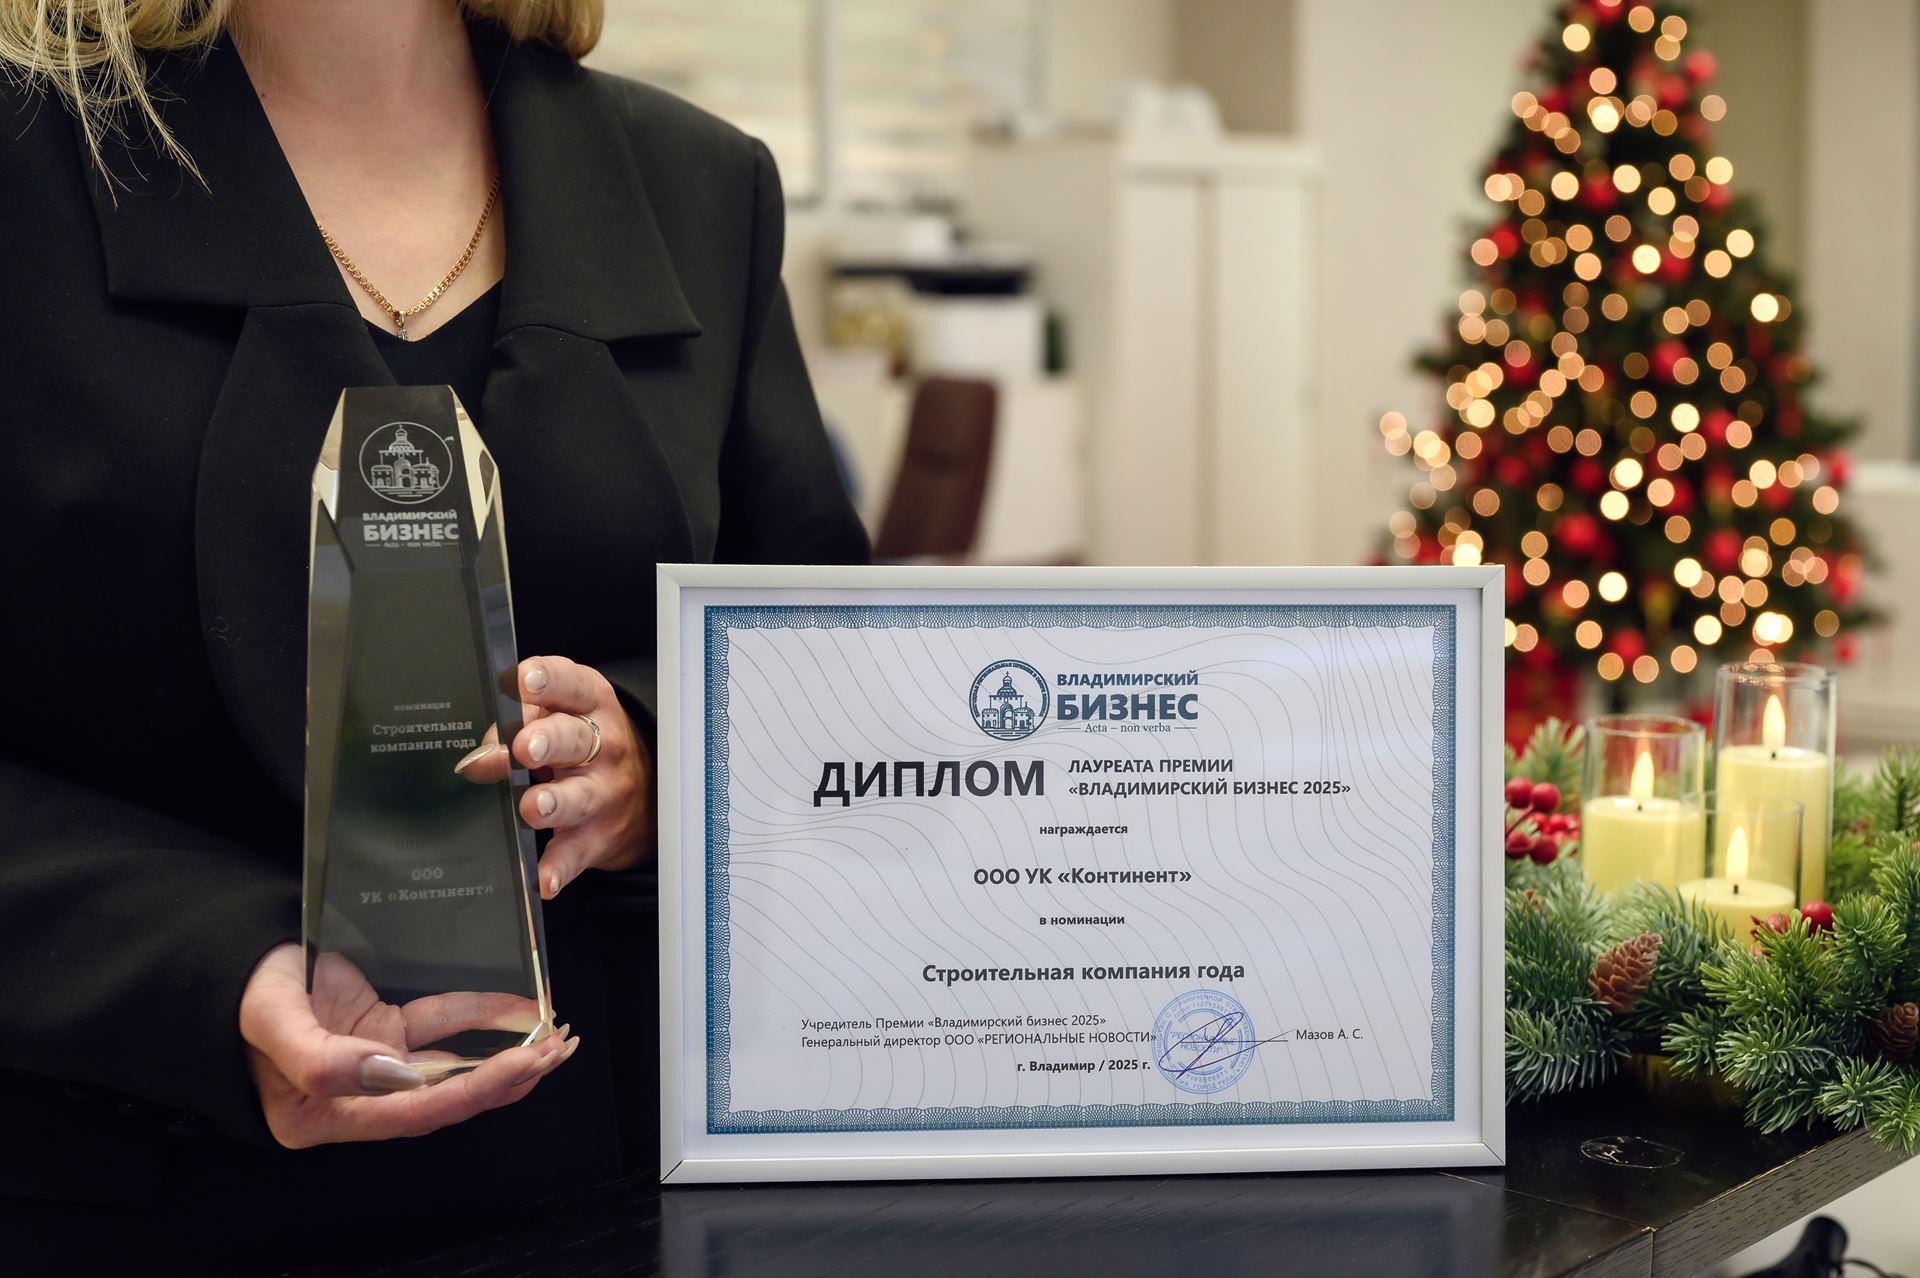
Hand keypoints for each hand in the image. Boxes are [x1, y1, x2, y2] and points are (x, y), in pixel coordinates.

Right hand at [239, 943, 575, 1148]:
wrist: (227, 960)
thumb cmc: (238, 996)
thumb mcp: (272, 1023)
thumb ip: (323, 1058)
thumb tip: (393, 1074)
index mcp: (321, 1114)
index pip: (412, 1112)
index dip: (471, 1091)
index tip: (519, 1067)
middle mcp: (354, 1097)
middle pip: (444, 1096)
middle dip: (506, 1076)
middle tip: (556, 1052)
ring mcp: (374, 1061)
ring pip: (453, 1063)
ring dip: (505, 1050)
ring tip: (555, 1038)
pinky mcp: (385, 1028)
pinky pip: (442, 1023)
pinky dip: (482, 1012)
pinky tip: (522, 1006)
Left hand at [456, 654, 654, 899]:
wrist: (643, 792)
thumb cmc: (583, 745)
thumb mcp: (557, 719)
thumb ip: (514, 727)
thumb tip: (478, 758)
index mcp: (590, 704)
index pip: (571, 685)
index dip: (548, 681)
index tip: (524, 680)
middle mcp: (603, 745)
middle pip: (576, 740)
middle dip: (549, 742)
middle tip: (524, 748)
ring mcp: (604, 792)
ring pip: (580, 796)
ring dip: (554, 802)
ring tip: (531, 806)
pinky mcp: (598, 836)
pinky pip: (577, 853)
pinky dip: (560, 868)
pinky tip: (544, 879)